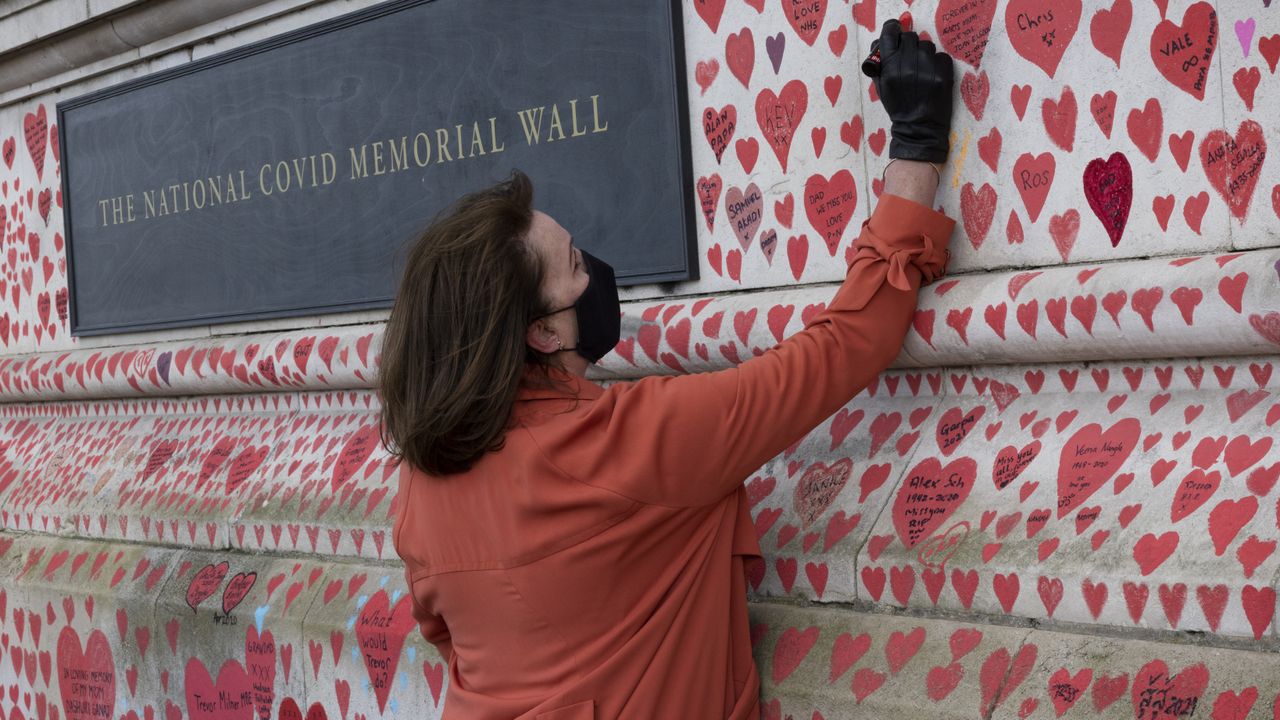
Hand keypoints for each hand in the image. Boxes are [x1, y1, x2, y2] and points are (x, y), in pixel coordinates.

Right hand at [864, 19, 953, 163]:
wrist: (919, 129)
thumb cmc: (898, 106)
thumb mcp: (881, 86)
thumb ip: (879, 62)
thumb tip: (882, 40)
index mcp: (889, 68)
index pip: (890, 33)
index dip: (892, 30)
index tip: (895, 32)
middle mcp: (907, 65)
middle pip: (910, 37)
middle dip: (909, 45)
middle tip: (910, 59)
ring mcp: (927, 69)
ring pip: (927, 45)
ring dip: (924, 54)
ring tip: (923, 70)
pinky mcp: (943, 74)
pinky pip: (941, 56)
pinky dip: (938, 63)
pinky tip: (933, 76)